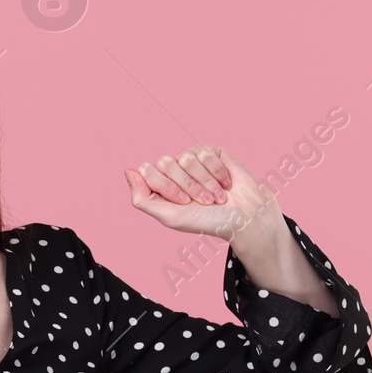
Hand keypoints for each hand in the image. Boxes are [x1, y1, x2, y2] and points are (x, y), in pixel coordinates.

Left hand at [122, 144, 281, 242]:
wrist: (244, 217)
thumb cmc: (206, 220)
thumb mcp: (169, 216)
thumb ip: (142, 198)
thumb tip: (127, 171)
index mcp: (160, 184)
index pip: (148, 170)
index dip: (167, 187)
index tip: (184, 203)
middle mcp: (174, 169)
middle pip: (166, 162)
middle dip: (187, 185)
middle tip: (202, 201)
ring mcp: (192, 158)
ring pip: (187, 158)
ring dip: (204, 182)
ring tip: (216, 196)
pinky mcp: (212, 152)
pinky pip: (205, 153)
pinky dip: (217, 173)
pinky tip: (226, 184)